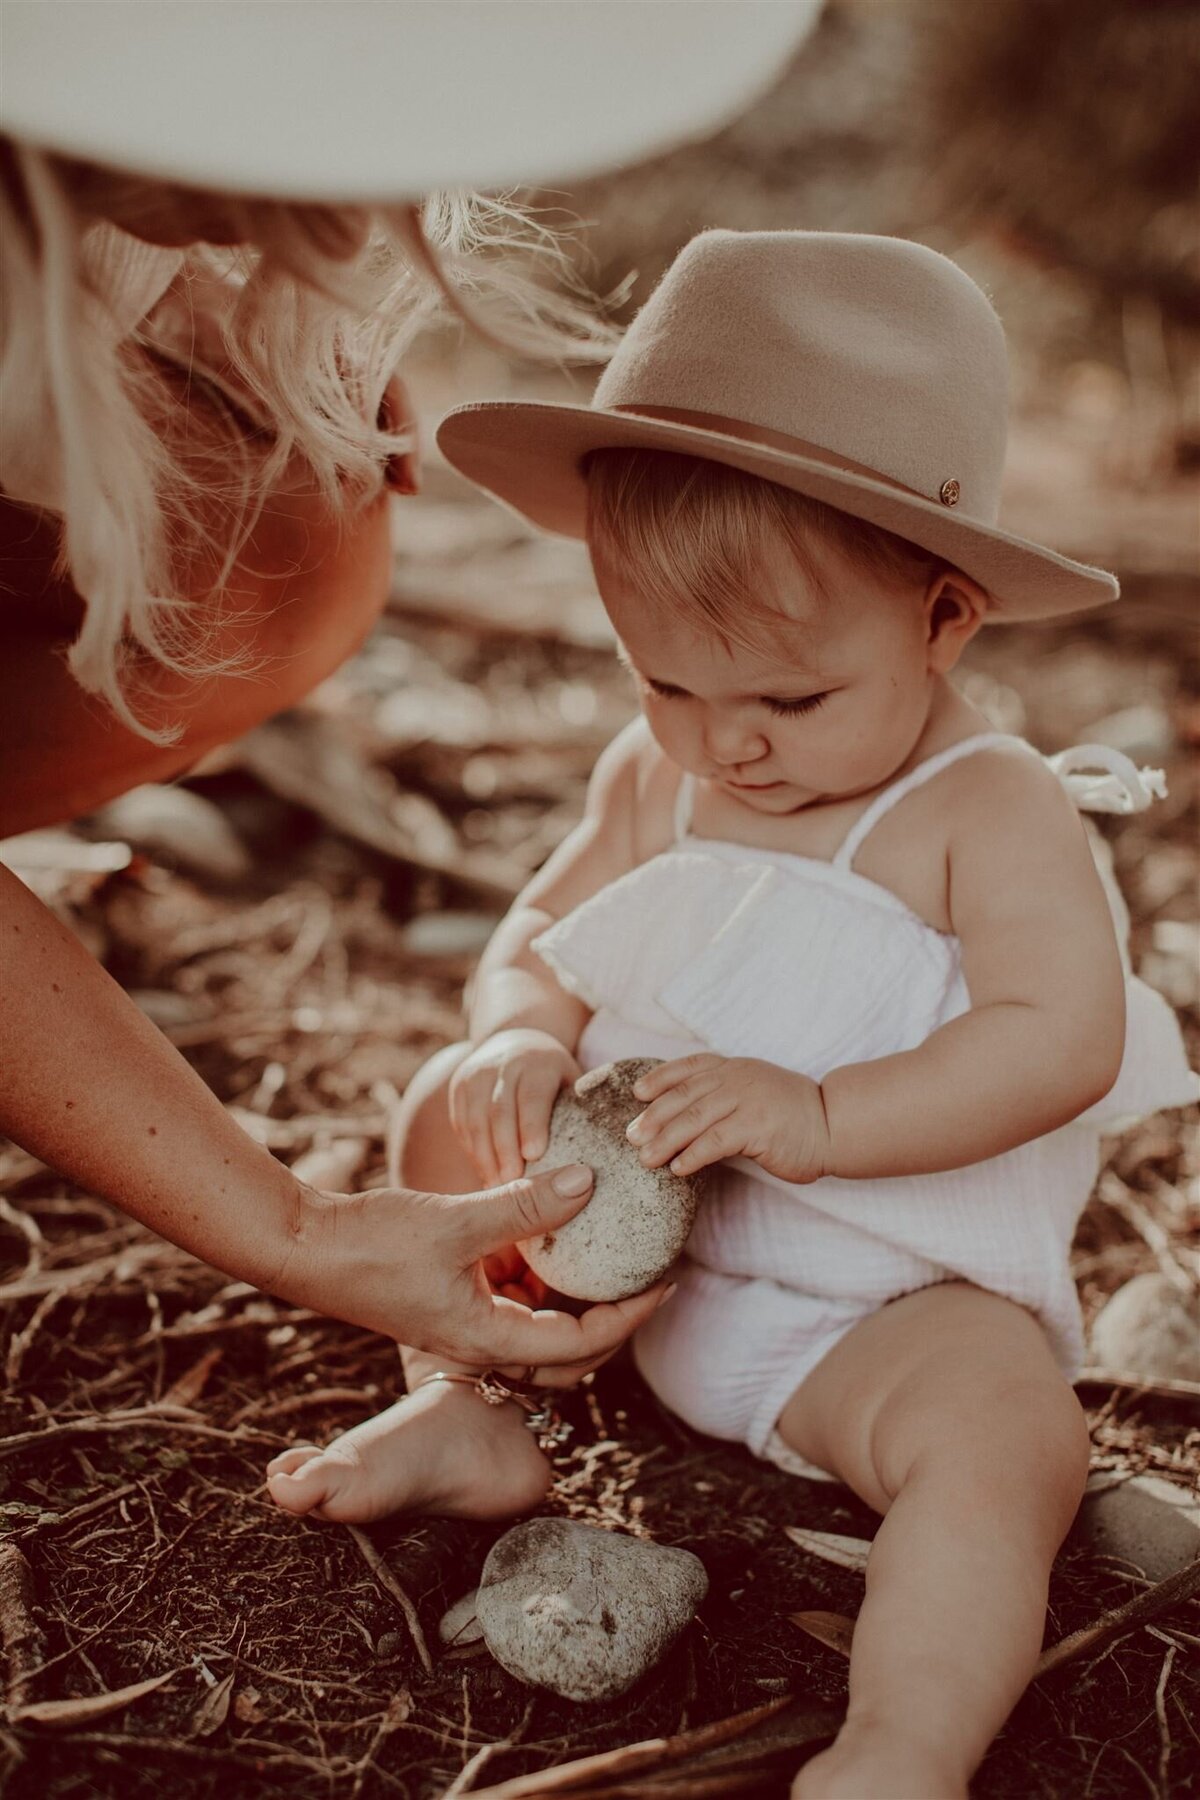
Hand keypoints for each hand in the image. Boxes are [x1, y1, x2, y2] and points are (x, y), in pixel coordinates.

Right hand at [278, 1162, 669, 1374]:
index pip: (582, 1343)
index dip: (632, 1315)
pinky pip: (513, 1301)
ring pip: (540, 1325)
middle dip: (616, 1315)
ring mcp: (463, 1324)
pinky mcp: (449, 1300)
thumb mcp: (457, 1220)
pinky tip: (554, 1239)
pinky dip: (542, 1280)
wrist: (303, 1247)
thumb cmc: (373, 1243)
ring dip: (578, 1298)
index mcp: (487, 1339)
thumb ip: (525, 1204)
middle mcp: (480, 1342)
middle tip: (654, 1275)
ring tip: (615, 1256)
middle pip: (569, 1348)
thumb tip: (591, 1181)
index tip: (669, 1282)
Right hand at [448, 1028, 579, 1184]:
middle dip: (504, 1151)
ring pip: (475, 1120)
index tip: (534, 1156)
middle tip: (512, 1186)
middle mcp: (503, 1063)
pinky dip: (472, 1152)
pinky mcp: (458, 1087)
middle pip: (500, 1111)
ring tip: (496, 1189)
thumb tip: (586, 1168)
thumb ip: (578, 1114)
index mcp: (538, 1062)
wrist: (518, 1044)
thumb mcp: (571, 1084)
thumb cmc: (556, 1078)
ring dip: (484, 1158)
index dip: (532, 1125)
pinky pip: (461, 1124)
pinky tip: (484, 1176)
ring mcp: (476, 1073)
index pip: (533, 1095)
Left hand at [626, 1054, 831, 1184]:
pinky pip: (716, 1141)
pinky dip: (693, 1155)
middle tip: (631, 1137)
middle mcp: (738, 1079)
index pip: (689, 1067)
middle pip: (684, 1096)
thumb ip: (724, 1096)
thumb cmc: (793, 1115)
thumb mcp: (755, 1092)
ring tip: (645, 1158)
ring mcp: (748, 1100)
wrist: (834, 1124)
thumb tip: (683, 1117)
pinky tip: (678, 1169)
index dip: (660, 1078)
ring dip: (665, 1140)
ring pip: (694, 1119)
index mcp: (735, 1068)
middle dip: (654, 1117)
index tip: (637, 1094)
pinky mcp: (758, 1127)